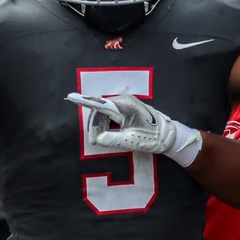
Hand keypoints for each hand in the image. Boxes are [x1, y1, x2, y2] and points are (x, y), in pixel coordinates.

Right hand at [65, 93, 202, 166]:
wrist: (169, 135)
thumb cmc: (151, 137)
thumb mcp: (129, 140)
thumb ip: (111, 139)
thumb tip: (97, 138)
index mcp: (124, 106)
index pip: (100, 104)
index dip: (84, 101)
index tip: (71, 97)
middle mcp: (124, 101)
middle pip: (101, 110)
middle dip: (95, 126)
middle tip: (94, 142)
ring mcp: (126, 103)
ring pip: (105, 113)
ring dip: (101, 126)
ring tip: (101, 140)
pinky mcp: (128, 108)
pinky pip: (112, 114)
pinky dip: (107, 124)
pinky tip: (108, 134)